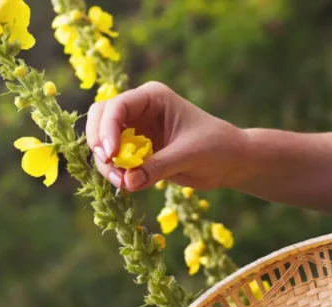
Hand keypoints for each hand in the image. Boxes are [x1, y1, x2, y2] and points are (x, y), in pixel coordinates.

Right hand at [86, 82, 248, 190]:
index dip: (107, 130)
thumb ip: (158, 167)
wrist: (231, 161)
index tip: (111, 156)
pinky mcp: (138, 151)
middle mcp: (139, 109)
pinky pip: (116, 160)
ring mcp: (136, 129)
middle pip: (100, 119)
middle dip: (100, 144)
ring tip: (123, 183)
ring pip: (103, 141)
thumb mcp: (188, 155)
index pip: (117, 107)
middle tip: (112, 169)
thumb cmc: (216, 147)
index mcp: (152, 97)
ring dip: (106, 163)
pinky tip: (127, 184)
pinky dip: (115, 172)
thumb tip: (128, 182)